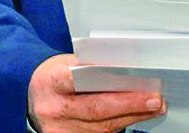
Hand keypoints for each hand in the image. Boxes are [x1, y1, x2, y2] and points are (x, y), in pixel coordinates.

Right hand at [28, 53, 165, 132]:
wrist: (34, 97)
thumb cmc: (54, 78)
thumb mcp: (66, 63)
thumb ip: (90, 66)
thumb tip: (125, 68)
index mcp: (51, 82)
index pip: (76, 79)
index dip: (104, 78)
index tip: (131, 76)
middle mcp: (54, 109)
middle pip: (96, 109)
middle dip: (129, 104)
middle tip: (154, 99)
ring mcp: (60, 130)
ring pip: (102, 126)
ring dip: (132, 117)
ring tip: (153, 107)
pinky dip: (120, 125)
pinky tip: (135, 116)